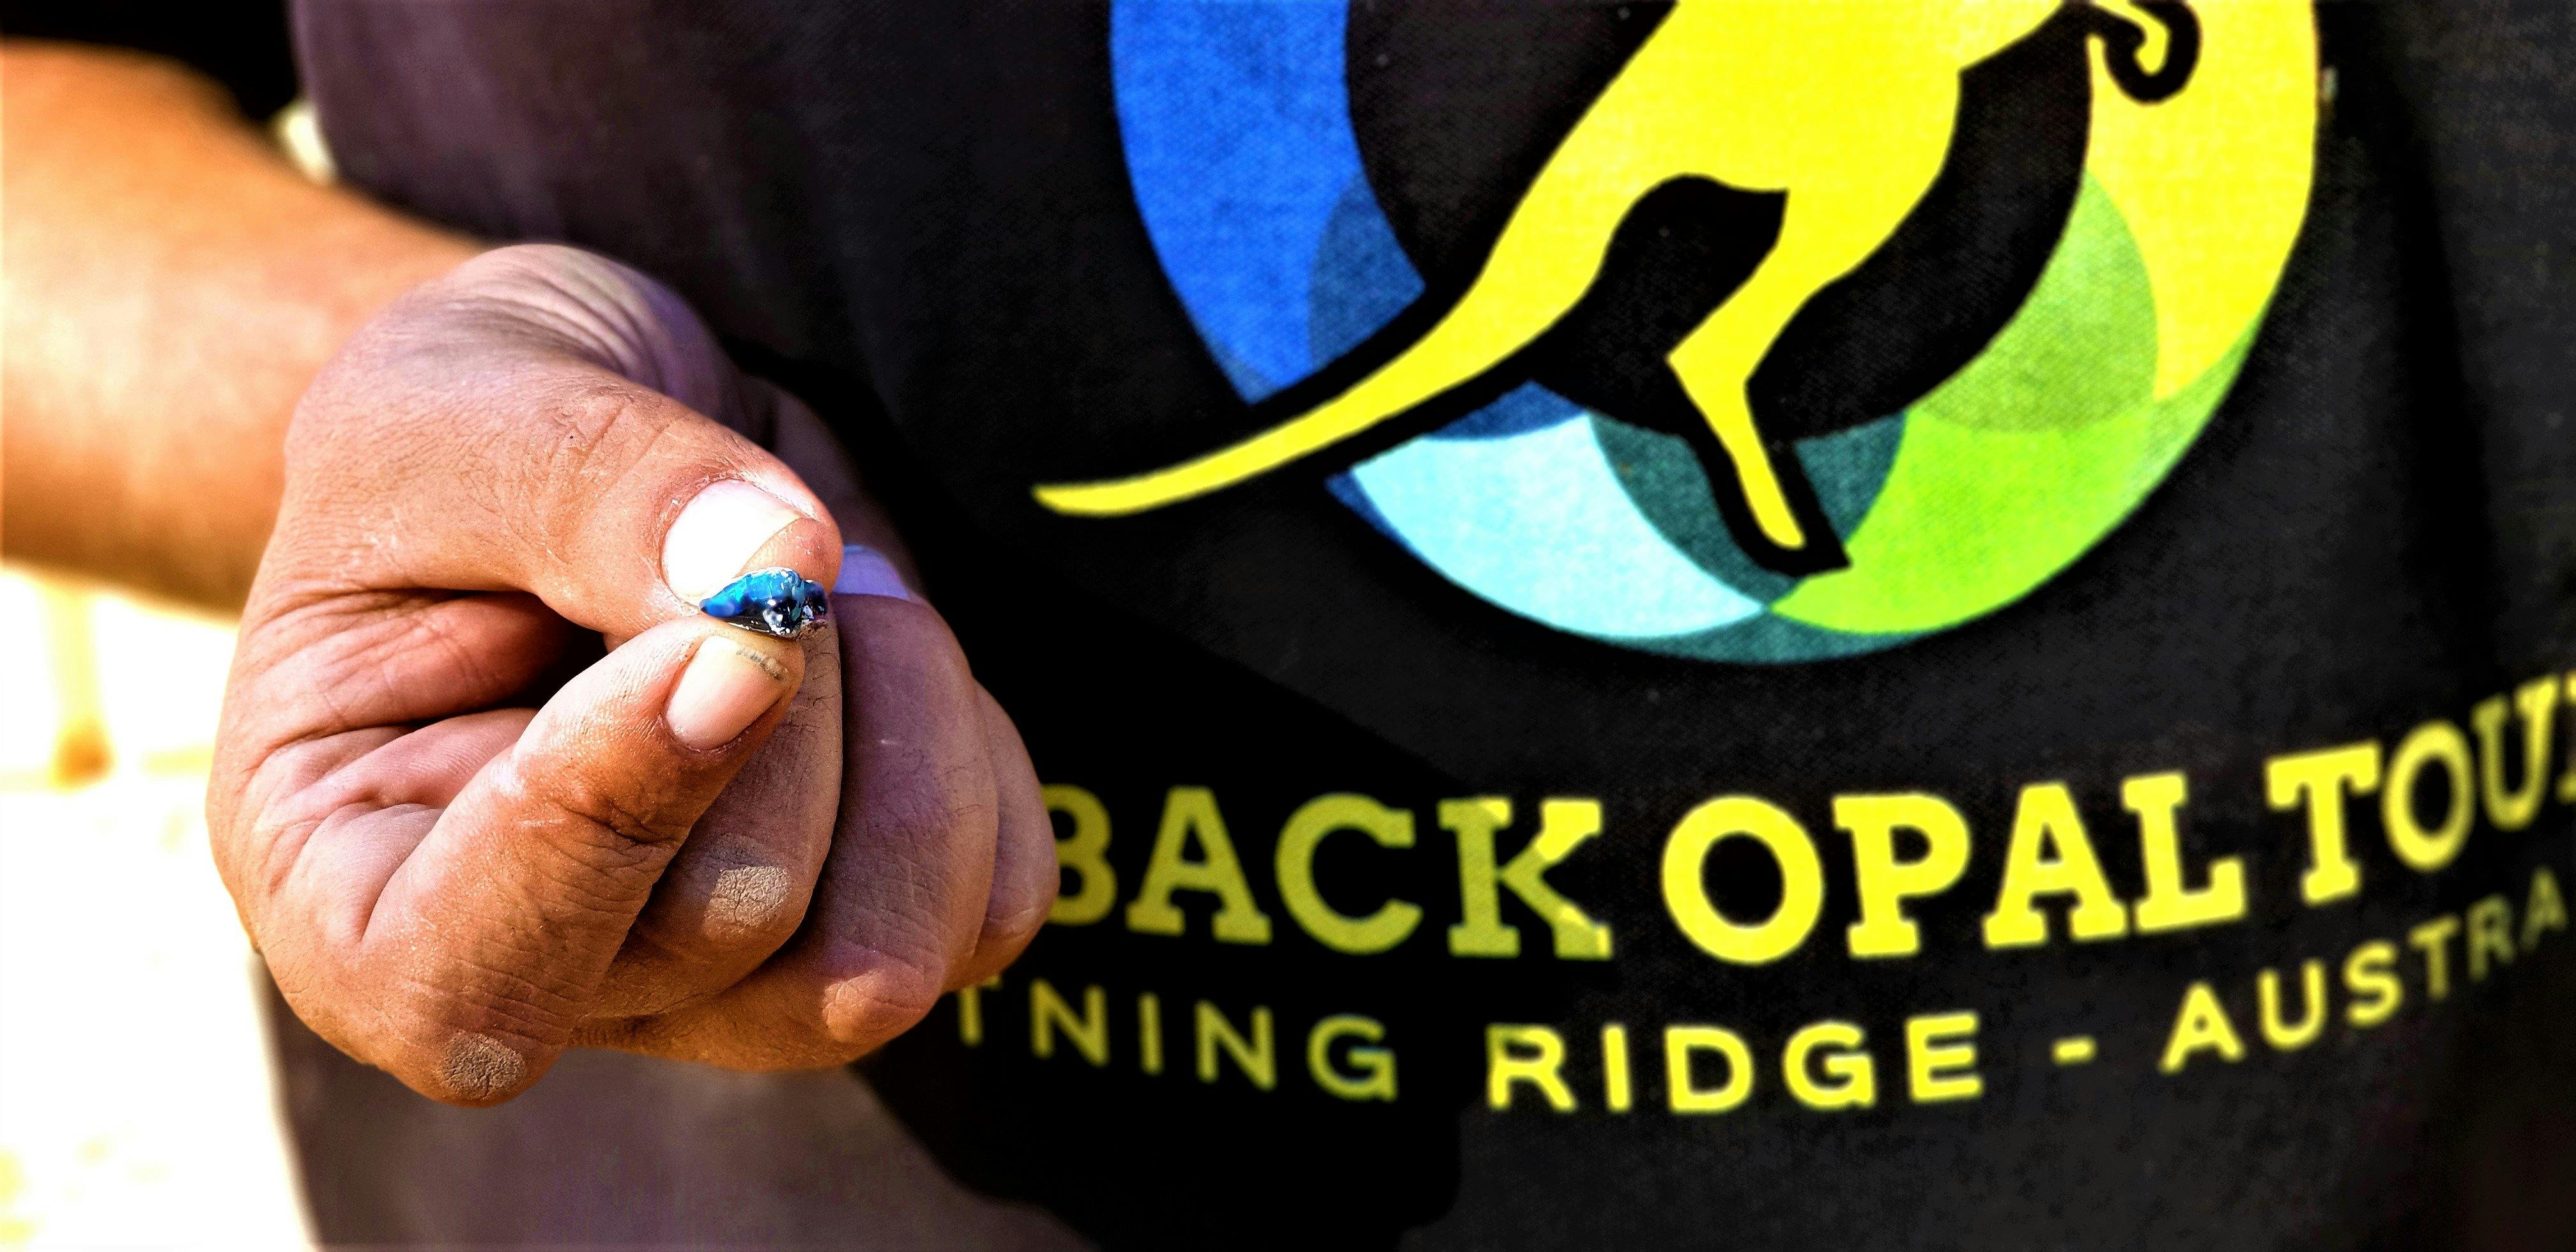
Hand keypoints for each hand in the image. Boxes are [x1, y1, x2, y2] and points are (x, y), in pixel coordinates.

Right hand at [210, 245, 1053, 1103]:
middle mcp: (539, 977)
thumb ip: (589, 486)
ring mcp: (712, 985)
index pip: (465, 980)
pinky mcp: (866, 931)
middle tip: (755, 536)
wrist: (596, 430)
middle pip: (732, 926)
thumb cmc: (469, 432)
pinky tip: (889, 653)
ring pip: (885, 957)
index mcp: (348, 895)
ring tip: (834, 583)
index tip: (702, 642)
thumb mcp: (458, 405)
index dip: (604, 821)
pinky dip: (976, 757)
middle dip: (785, 692)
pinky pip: (990, 908)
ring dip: (902, 731)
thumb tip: (765, 577)